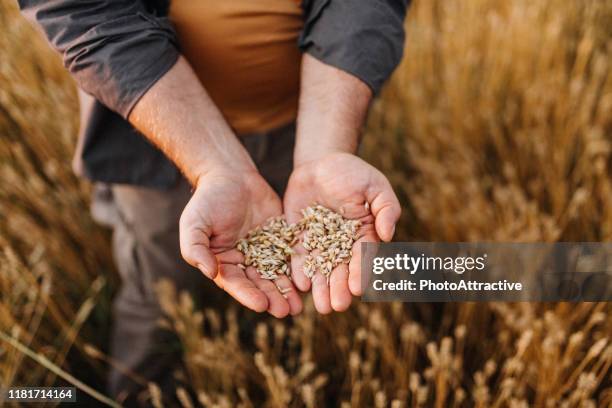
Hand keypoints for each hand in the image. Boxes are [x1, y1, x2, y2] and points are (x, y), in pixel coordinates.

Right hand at [179, 168, 301, 316]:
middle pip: (260, 284)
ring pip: (278, 275)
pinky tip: (310, 280)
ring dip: (288, 291)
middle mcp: (245, 262)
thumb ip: (196, 249)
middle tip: (286, 312)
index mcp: (224, 263)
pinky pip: (291, 256)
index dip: (248, 295)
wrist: (231, 174)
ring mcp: (265, 251)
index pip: (236, 283)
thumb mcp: (194, 223)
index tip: (261, 305)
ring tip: (300, 306)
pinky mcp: (281, 239)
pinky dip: (299, 269)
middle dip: (273, 298)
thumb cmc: (208, 199)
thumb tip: (209, 272)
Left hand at [284, 152, 400, 313]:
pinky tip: (300, 285)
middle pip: (341, 270)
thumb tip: (389, 236)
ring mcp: (319, 243)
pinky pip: (299, 257)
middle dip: (339, 288)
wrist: (321, 163)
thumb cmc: (354, 173)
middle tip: (336, 306)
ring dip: (321, 288)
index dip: (360, 273)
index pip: (363, 257)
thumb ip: (386, 208)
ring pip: (320, 269)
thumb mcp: (375, 185)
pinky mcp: (299, 238)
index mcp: (364, 234)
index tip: (357, 289)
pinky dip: (300, 271)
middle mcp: (341, 244)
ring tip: (321, 306)